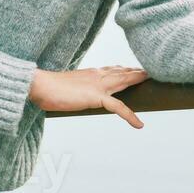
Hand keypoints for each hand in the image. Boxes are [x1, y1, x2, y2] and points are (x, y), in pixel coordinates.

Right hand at [28, 64, 148, 127]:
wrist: (41, 86)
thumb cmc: (49, 88)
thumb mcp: (69, 86)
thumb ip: (78, 89)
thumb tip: (79, 94)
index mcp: (91, 72)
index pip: (113, 69)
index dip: (126, 69)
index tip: (136, 69)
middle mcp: (98, 75)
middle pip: (123, 72)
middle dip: (138, 71)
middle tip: (152, 70)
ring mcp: (98, 85)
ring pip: (124, 82)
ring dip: (139, 81)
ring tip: (152, 82)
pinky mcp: (96, 97)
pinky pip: (118, 107)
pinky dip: (130, 116)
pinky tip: (138, 124)